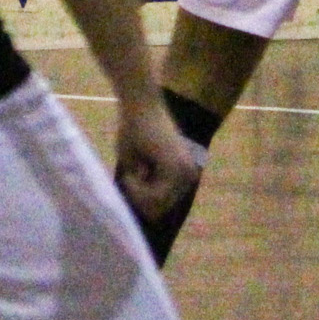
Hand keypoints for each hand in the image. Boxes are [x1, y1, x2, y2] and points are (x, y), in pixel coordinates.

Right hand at [115, 95, 200, 223]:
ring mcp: (184, 175)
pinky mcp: (175, 170)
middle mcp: (188, 177)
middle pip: (159, 210)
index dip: (141, 201)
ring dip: (137, 195)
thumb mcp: (137, 164)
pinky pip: (154, 198)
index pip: (163, 206)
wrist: (139, 104)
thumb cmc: (134, 129)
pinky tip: (131, 172)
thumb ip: (142, 187)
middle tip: (130, 176)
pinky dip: (137, 190)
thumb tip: (142, 215)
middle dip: (139, 199)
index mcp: (182, 176)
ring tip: (130, 172)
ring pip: (156, 207)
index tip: (130, 184)